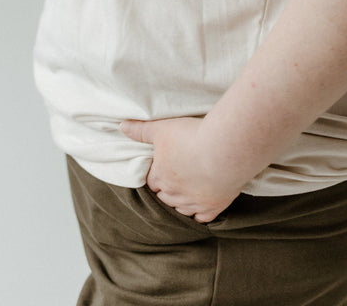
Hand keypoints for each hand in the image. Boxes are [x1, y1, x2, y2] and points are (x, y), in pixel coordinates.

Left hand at [120, 116, 243, 222]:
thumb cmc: (192, 137)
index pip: (151, 182)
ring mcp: (193, 203)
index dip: (155, 176)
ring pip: (180, 210)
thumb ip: (142, 130)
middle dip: (166, 191)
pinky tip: (201, 209)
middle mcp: (174, 194)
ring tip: (186, 193)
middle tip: (173, 181)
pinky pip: (201, 219)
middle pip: (164, 198)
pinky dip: (199, 215)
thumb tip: (122, 127)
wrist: (224, 150)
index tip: (160, 170)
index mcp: (161, 176)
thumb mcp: (163, 128)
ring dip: (180, 203)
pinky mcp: (212, 207)